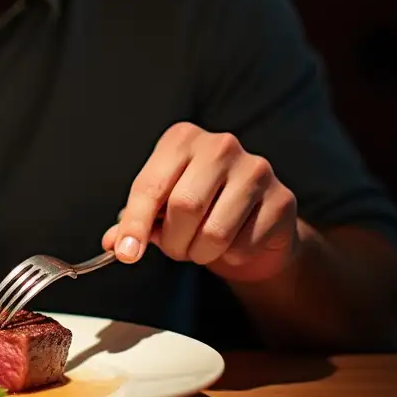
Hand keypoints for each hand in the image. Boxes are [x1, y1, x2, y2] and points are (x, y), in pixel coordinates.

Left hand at [102, 122, 298, 282]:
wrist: (256, 225)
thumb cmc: (201, 210)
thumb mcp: (161, 210)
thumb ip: (136, 223)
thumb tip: (114, 243)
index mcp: (182, 139)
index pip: (151, 185)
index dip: (135, 223)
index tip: (126, 254)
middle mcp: (220, 145)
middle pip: (184, 206)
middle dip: (173, 242)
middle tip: (176, 248)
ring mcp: (256, 169)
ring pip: (215, 232)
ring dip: (201, 253)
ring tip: (202, 247)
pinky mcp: (282, 199)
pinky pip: (245, 245)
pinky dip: (233, 257)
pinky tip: (236, 244)